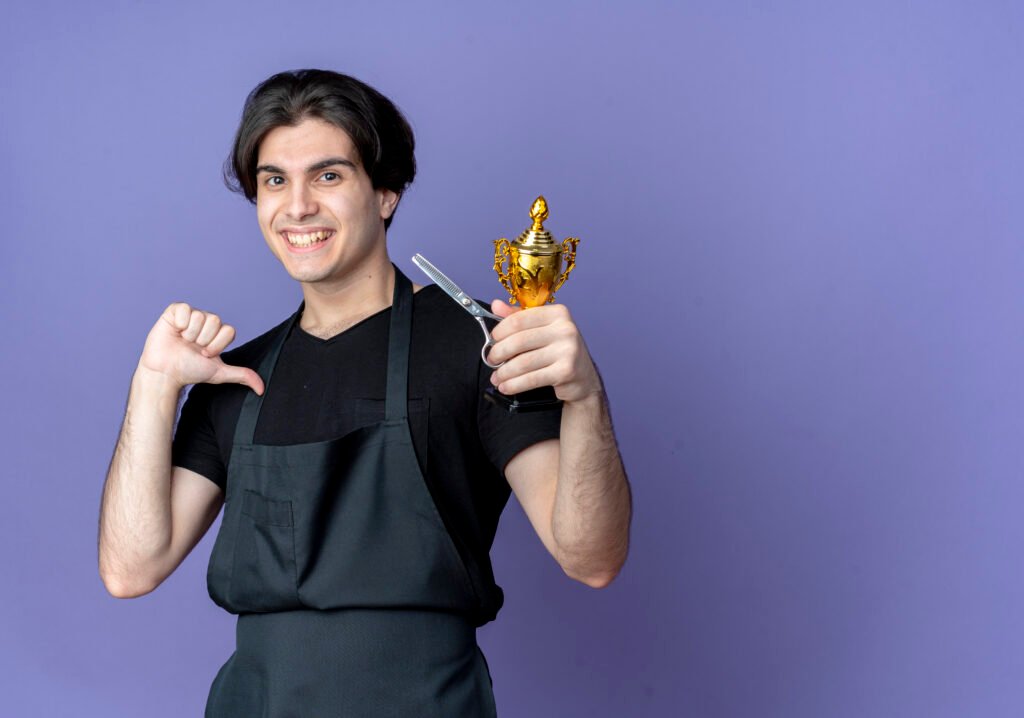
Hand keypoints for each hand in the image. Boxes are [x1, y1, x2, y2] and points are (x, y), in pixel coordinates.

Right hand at [137, 303, 263, 393]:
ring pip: (200, 316)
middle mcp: (206, 322)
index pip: (229, 330)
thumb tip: (261, 389)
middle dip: (204, 340)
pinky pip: (184, 308)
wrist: (165, 372)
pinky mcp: (174, 312)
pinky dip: (180, 322)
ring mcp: (191, 315)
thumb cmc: (190, 371)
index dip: (217, 344)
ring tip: (182, 341)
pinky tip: (175, 331)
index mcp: (218, 333)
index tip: (206, 354)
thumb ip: (242, 375)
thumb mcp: (219, 373)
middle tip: (193, 348)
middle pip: (215, 321)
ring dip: (191, 334)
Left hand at [487, 299, 601, 402]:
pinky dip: (514, 384)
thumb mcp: (543, 329)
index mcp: (558, 313)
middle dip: (498, 353)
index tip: (492, 340)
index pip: (519, 319)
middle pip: (519, 341)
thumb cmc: (560, 351)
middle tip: (490, 360)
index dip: (500, 331)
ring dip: (504, 372)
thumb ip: (520, 317)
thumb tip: (496, 305)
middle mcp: (565, 329)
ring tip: (496, 377)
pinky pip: (532, 379)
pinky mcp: (566, 371)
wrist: (584, 378)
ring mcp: (568, 350)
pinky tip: (506, 386)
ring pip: (523, 362)